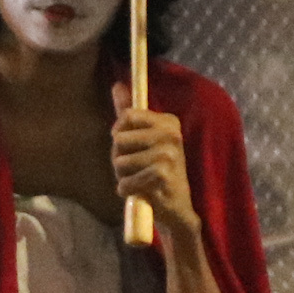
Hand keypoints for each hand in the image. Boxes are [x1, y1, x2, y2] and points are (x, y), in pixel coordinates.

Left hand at [111, 92, 198, 237]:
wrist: (176, 207)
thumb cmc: (155, 171)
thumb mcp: (143, 140)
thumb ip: (129, 112)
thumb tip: (117, 84)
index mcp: (168, 122)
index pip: (127, 116)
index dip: (119, 134)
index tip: (128, 146)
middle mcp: (171, 135)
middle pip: (119, 140)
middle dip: (119, 158)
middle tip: (136, 168)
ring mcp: (168, 155)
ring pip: (120, 163)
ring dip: (122, 177)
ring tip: (138, 181)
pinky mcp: (163, 176)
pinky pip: (126, 182)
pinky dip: (127, 190)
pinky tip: (140, 192)